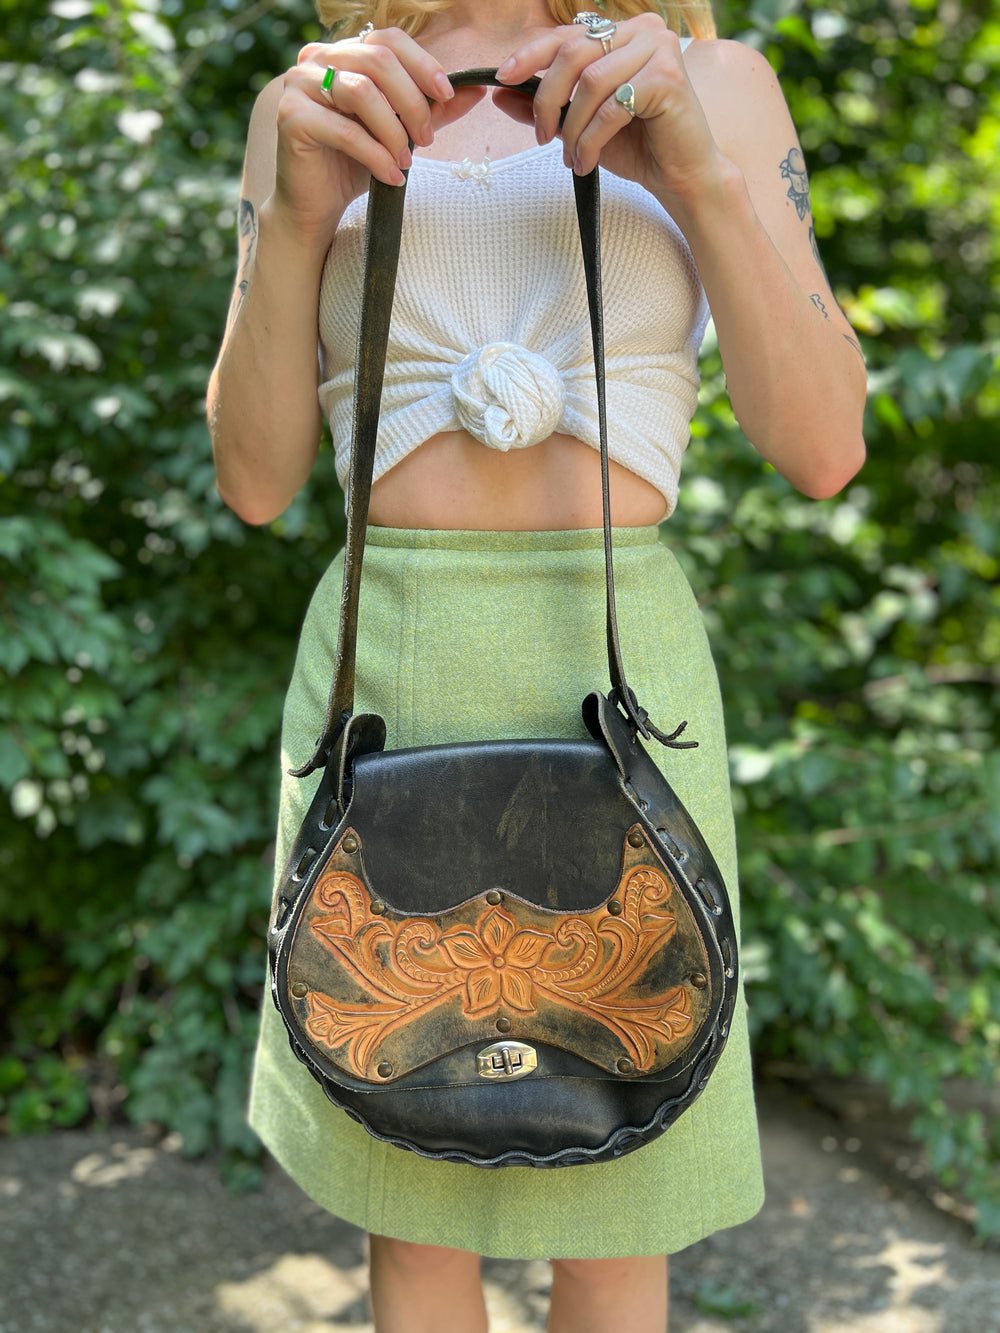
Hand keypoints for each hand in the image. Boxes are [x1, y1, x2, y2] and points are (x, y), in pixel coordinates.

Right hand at [270, 28, 483, 240]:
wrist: (318, 204)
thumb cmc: (355, 163)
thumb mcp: (399, 131)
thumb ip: (431, 109)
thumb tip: (476, 91)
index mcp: (343, 53)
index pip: (388, 40)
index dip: (422, 63)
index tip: (447, 96)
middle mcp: (316, 59)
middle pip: (378, 61)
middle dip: (412, 102)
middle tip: (428, 139)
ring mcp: (299, 85)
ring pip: (362, 92)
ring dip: (394, 130)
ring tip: (408, 160)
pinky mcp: (291, 117)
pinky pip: (345, 131)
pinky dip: (376, 156)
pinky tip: (393, 176)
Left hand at [495, 15, 727, 211]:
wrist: (680, 176)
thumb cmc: (637, 147)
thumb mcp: (581, 124)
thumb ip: (547, 107)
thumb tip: (500, 95)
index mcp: (622, 32)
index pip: (566, 36)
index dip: (530, 55)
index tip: (502, 78)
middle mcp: (643, 30)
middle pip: (574, 54)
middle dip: (548, 99)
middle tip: (541, 136)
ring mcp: (659, 49)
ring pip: (590, 82)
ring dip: (572, 128)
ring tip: (572, 157)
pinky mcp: (668, 77)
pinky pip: (611, 107)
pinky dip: (591, 140)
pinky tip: (587, 162)